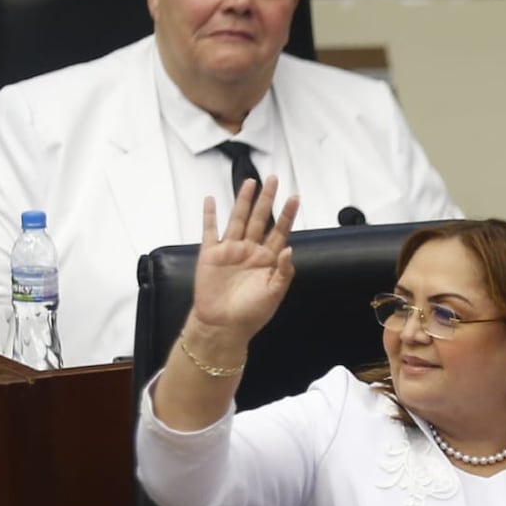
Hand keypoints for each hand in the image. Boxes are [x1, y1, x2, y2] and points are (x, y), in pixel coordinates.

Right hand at [191, 176, 299, 342]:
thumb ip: (284, 271)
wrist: (223, 327)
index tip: (295, 197)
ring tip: (250, 182)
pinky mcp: (211, 254)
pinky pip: (210, 231)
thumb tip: (290, 248)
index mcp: (267, 260)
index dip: (287, 214)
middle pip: (260, 218)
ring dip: (244, 200)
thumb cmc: (251, 314)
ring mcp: (230, 250)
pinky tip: (211, 200)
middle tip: (273, 179)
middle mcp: (250, 251)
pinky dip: (210, 215)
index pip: (280, 231)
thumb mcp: (275, 294)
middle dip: (267, 199)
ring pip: (238, 219)